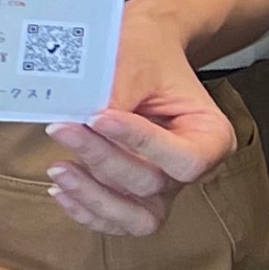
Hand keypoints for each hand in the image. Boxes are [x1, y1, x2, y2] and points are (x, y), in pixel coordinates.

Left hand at [43, 0, 268, 234]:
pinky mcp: (132, 193)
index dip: (140, 144)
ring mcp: (163, 187)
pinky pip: (115, 220)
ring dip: (95, 199)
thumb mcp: (134, 59)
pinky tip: (59, 189)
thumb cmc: (142, 49)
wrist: (136, 49)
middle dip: (103, 161)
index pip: (183, 159)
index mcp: (210, 136)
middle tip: (60, 128)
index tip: (98, 116)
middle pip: (153, 186)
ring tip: (58, 169)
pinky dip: (87, 211)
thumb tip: (84, 127)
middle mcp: (190, 169)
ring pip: (137, 219)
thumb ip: (117, 97)